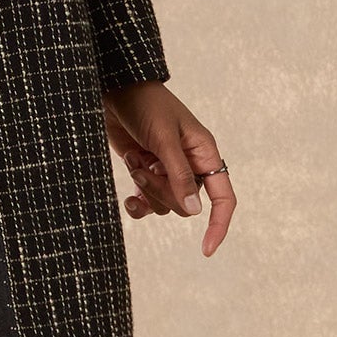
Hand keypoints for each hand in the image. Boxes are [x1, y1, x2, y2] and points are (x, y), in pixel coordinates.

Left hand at [101, 81, 235, 255]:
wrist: (114, 87)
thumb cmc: (144, 104)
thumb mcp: (163, 137)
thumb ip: (179, 174)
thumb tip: (195, 211)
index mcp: (204, 153)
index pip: (223, 197)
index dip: (219, 224)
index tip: (206, 250)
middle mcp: (189, 164)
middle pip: (187, 204)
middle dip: (163, 192)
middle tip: (143, 167)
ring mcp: (166, 169)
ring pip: (165, 204)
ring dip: (146, 190)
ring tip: (134, 162)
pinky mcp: (145, 170)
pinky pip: (147, 201)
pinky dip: (137, 202)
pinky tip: (128, 197)